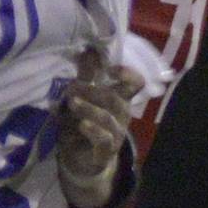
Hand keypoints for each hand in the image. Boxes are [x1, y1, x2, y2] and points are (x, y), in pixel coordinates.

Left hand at [57, 50, 140, 187]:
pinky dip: (93, 130)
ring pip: (109, 118)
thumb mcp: (81, 97)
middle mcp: (122, 116)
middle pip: (117, 98)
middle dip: (92, 90)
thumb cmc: (82, 123)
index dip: (128, 74)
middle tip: (71, 89)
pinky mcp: (106, 151)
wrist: (79, 158)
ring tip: (72, 102)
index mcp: (119, 100)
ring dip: (89, 108)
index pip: (136, 85)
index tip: (110, 68)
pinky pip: (104, 139)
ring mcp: (116, 134)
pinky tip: (82, 124)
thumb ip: (85, 76)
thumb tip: (88, 49)